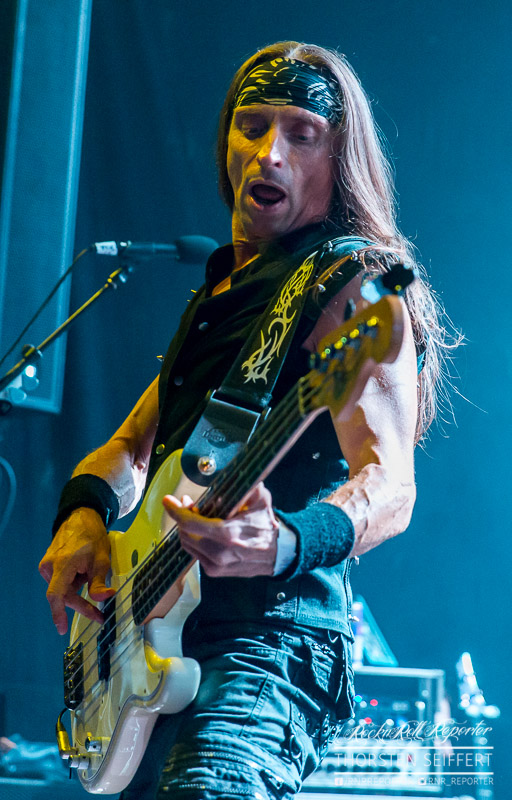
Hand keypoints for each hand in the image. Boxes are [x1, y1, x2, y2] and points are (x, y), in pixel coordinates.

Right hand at [38, 508, 114, 634]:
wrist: (80, 517)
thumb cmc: (92, 537)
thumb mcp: (101, 560)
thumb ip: (99, 582)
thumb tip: (104, 599)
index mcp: (62, 565)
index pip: (56, 594)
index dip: (58, 613)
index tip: (62, 628)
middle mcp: (49, 566)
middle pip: (64, 594)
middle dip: (81, 605)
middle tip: (99, 616)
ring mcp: (47, 565)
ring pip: (63, 588)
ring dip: (78, 590)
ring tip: (92, 577)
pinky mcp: (49, 564)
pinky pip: (61, 581)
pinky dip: (74, 583)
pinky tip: (84, 574)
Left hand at [162, 482, 278, 577]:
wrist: (279, 554)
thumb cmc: (267, 525)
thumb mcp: (261, 500)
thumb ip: (246, 484)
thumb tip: (234, 469)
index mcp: (228, 534)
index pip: (190, 523)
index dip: (176, 511)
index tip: (168, 500)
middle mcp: (219, 553)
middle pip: (186, 533)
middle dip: (183, 516)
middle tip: (188, 503)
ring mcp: (216, 565)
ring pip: (187, 543)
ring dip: (187, 528)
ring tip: (195, 515)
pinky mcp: (214, 571)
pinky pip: (194, 553)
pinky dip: (194, 540)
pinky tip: (203, 530)